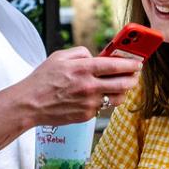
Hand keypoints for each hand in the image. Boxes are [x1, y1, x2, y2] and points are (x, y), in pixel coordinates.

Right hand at [18, 47, 143, 125]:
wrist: (30, 104)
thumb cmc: (42, 79)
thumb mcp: (59, 56)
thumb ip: (80, 53)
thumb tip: (96, 56)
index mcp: (82, 69)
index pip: (115, 65)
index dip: (130, 64)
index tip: (138, 62)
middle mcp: (89, 86)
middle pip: (123, 84)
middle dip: (133, 78)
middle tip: (135, 75)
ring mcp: (89, 103)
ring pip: (117, 98)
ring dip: (124, 91)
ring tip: (122, 85)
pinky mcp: (87, 115)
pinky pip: (103, 107)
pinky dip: (105, 100)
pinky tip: (100, 95)